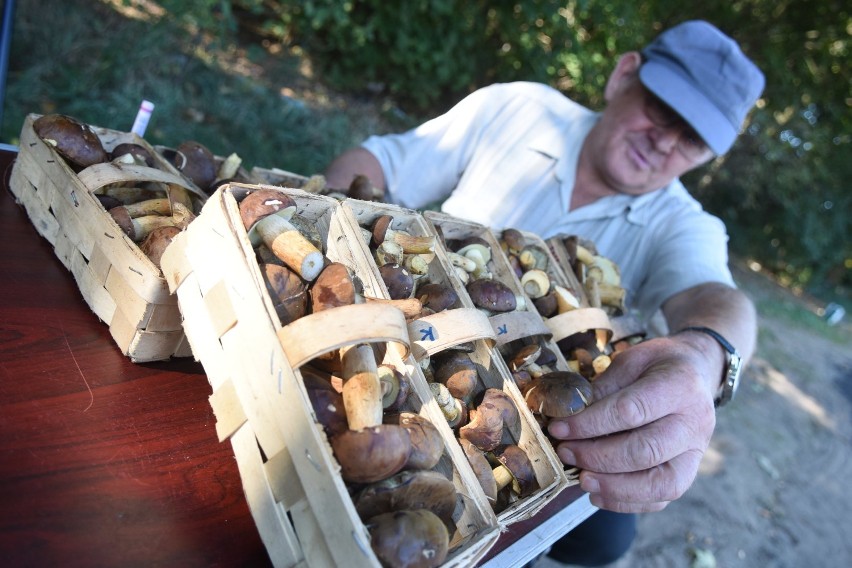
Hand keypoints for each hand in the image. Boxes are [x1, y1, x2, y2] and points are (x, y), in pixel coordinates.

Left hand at [548, 334, 721, 512]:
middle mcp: (694, 422)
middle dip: (598, 457)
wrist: (697, 373)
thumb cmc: (657, 366)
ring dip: (614, 487)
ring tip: (582, 479)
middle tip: (566, 453)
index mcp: (679, 386)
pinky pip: (662, 497)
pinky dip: (627, 502)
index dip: (590, 423)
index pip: (631, 411)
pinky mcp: (690, 471)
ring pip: (660, 483)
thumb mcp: (630, 361)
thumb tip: (569, 416)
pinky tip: (599, 494)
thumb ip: (605, 388)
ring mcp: (696, 451)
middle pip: (645, 451)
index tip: (559, 429)